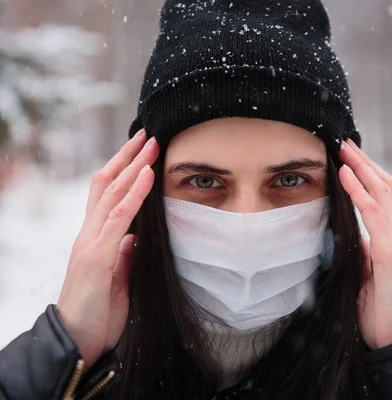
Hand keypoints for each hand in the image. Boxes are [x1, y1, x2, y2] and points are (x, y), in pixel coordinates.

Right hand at [56, 129, 158, 369]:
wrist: (76, 343)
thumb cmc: (97, 313)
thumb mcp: (117, 279)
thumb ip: (123, 256)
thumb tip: (135, 237)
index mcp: (95, 239)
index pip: (107, 194)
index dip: (123, 169)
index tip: (142, 150)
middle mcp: (89, 234)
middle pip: (106, 184)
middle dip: (127, 156)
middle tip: (147, 132)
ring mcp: (90, 243)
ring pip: (110, 193)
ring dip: (133, 165)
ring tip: (151, 143)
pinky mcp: (96, 257)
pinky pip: (118, 218)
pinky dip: (134, 193)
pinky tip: (146, 175)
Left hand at [339, 139, 391, 349]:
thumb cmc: (383, 314)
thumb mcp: (369, 279)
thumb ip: (365, 257)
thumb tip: (356, 240)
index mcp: (391, 242)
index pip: (383, 199)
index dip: (368, 177)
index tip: (350, 159)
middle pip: (387, 188)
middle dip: (367, 162)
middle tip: (346, 142)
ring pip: (384, 193)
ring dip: (364, 167)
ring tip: (345, 149)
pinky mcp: (391, 254)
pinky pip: (374, 215)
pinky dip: (360, 191)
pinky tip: (346, 174)